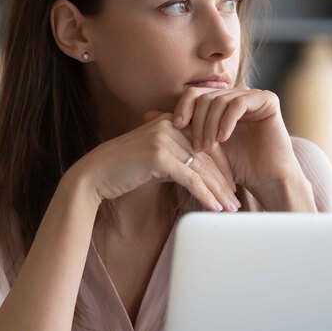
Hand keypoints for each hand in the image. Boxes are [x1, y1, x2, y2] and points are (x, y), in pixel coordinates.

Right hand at [69, 112, 240, 212]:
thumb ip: (177, 159)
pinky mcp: (159, 156)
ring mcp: (164, 139)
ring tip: (231, 208)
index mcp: (170, 122)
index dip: (222, 167)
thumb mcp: (155, 159)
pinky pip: (190, 178)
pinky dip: (205, 195)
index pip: (205, 144)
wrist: (95, 175)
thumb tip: (200, 174)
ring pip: (201, 169)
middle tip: (236, 201)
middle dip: (224, 181)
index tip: (232, 187)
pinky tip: (215, 208)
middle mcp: (169, 126)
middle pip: (207, 156)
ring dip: (218, 192)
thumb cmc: (123, 170)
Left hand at [166, 87, 304, 192]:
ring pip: (220, 100)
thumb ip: (179, 129)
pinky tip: (223, 139)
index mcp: (221, 102)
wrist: (266, 180)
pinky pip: (239, 103)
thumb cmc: (235, 168)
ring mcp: (252, 95)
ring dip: (210, 125)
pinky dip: (227, 121)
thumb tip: (146, 114)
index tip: (175, 128)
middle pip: (205, 96)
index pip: (194, 95)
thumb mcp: (201, 147)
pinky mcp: (267, 100)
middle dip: (197, 121)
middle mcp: (236, 95)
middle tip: (196, 146)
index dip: (183, 109)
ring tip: (208, 147)